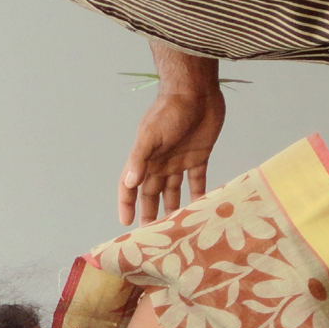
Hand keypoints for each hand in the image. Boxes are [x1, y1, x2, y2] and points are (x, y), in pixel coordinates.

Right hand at [119, 49, 224, 225]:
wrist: (195, 90)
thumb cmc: (169, 109)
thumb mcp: (151, 134)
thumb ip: (139, 158)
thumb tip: (129, 182)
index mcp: (144, 158)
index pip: (130, 186)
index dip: (126, 204)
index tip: (126, 224)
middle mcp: (159, 162)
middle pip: (151, 193)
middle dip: (150, 213)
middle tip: (152, 237)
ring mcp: (178, 160)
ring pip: (173, 191)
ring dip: (173, 208)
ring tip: (176, 229)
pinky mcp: (198, 156)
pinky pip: (197, 181)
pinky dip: (198, 195)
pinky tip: (202, 210)